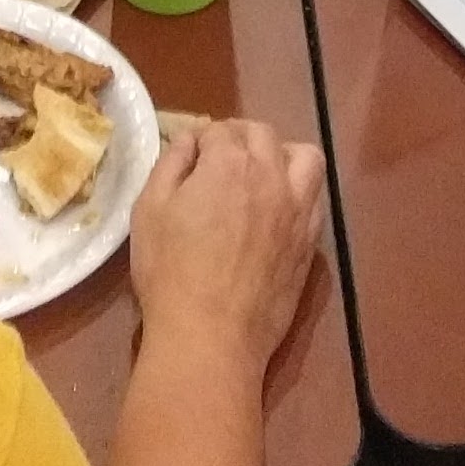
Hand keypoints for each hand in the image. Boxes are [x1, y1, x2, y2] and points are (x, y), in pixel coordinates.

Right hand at [125, 118, 325, 374]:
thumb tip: (189, 141)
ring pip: (305, 158)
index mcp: (228, 163)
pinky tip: (278, 210)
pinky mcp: (309, 242)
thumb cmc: (169, 272)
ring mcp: (297, 210)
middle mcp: (270, 177)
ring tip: (262, 174)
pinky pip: (315, 198)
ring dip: (282, 155)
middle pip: (262, 135)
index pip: (219, 129)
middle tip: (219, 160)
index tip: (190, 155)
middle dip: (239, 137)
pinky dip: (298, 191)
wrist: (211, 336)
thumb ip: (170, 165)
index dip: (201, 138)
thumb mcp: (149, 210)